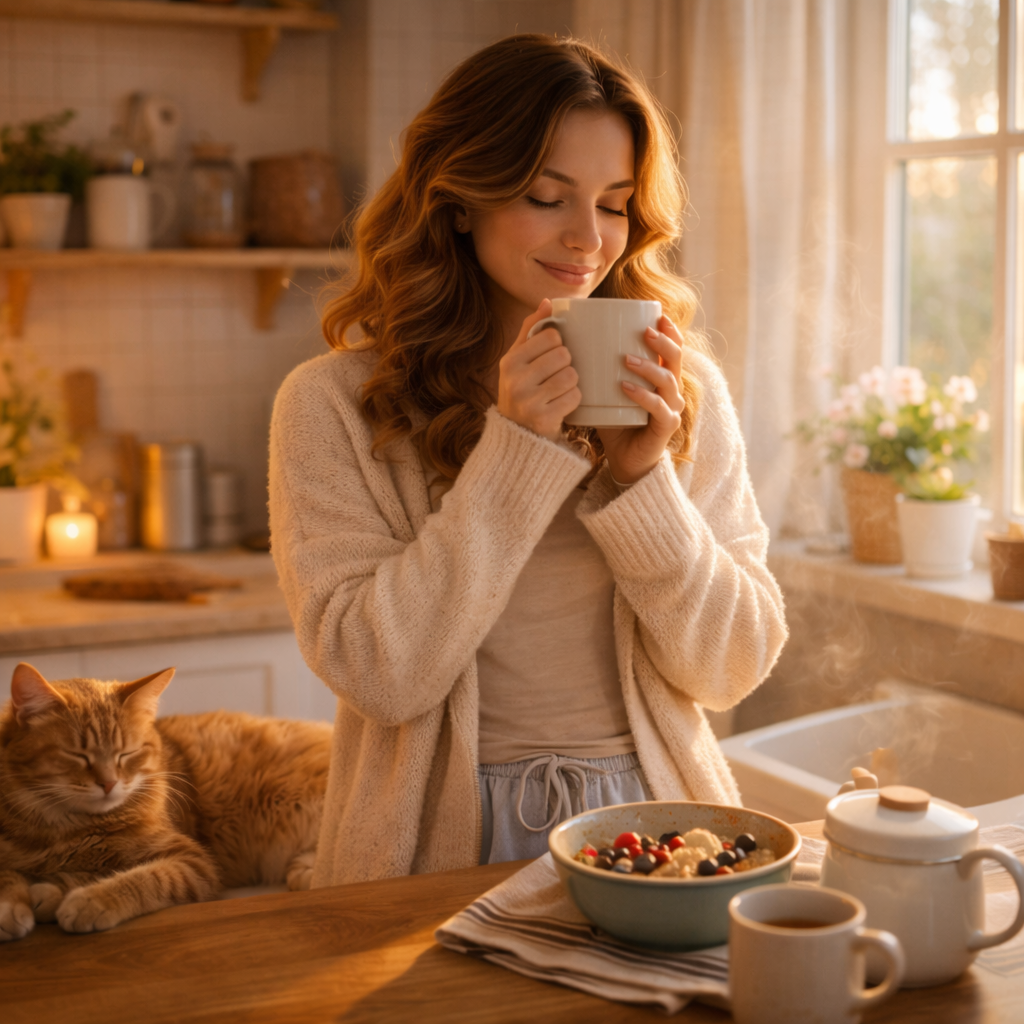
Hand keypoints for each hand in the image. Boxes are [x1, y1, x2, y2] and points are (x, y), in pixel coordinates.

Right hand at [497, 299, 580, 441]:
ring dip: (572, 383)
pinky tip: (562, 403)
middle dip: (566, 364)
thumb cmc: (522, 390)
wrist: (517, 436)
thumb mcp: (518, 360)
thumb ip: (531, 330)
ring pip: (572, 375)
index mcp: (509, 361)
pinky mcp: (544, 418)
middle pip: (564, 355)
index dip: (558, 344)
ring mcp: (529, 401)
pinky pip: (575, 397)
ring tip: (559, 390)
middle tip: (556, 376)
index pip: (551, 336)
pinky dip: (574, 399)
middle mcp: (515, 380)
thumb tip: (548, 302)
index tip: (551, 356)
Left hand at [598, 315, 685, 484]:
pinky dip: (642, 395)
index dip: (670, 331)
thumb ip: (598, 370)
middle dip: (663, 342)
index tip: (658, 315)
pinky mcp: (666, 426)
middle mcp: (672, 391)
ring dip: (648, 366)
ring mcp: (672, 408)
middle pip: (676, 359)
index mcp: (662, 379)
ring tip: (626, 358)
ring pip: (668, 380)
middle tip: (645, 330)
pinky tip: (626, 387)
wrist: (625, 460)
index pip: (673, 350)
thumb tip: (571, 345)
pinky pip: (658, 407)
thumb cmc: (616, 423)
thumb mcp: (607, 392)